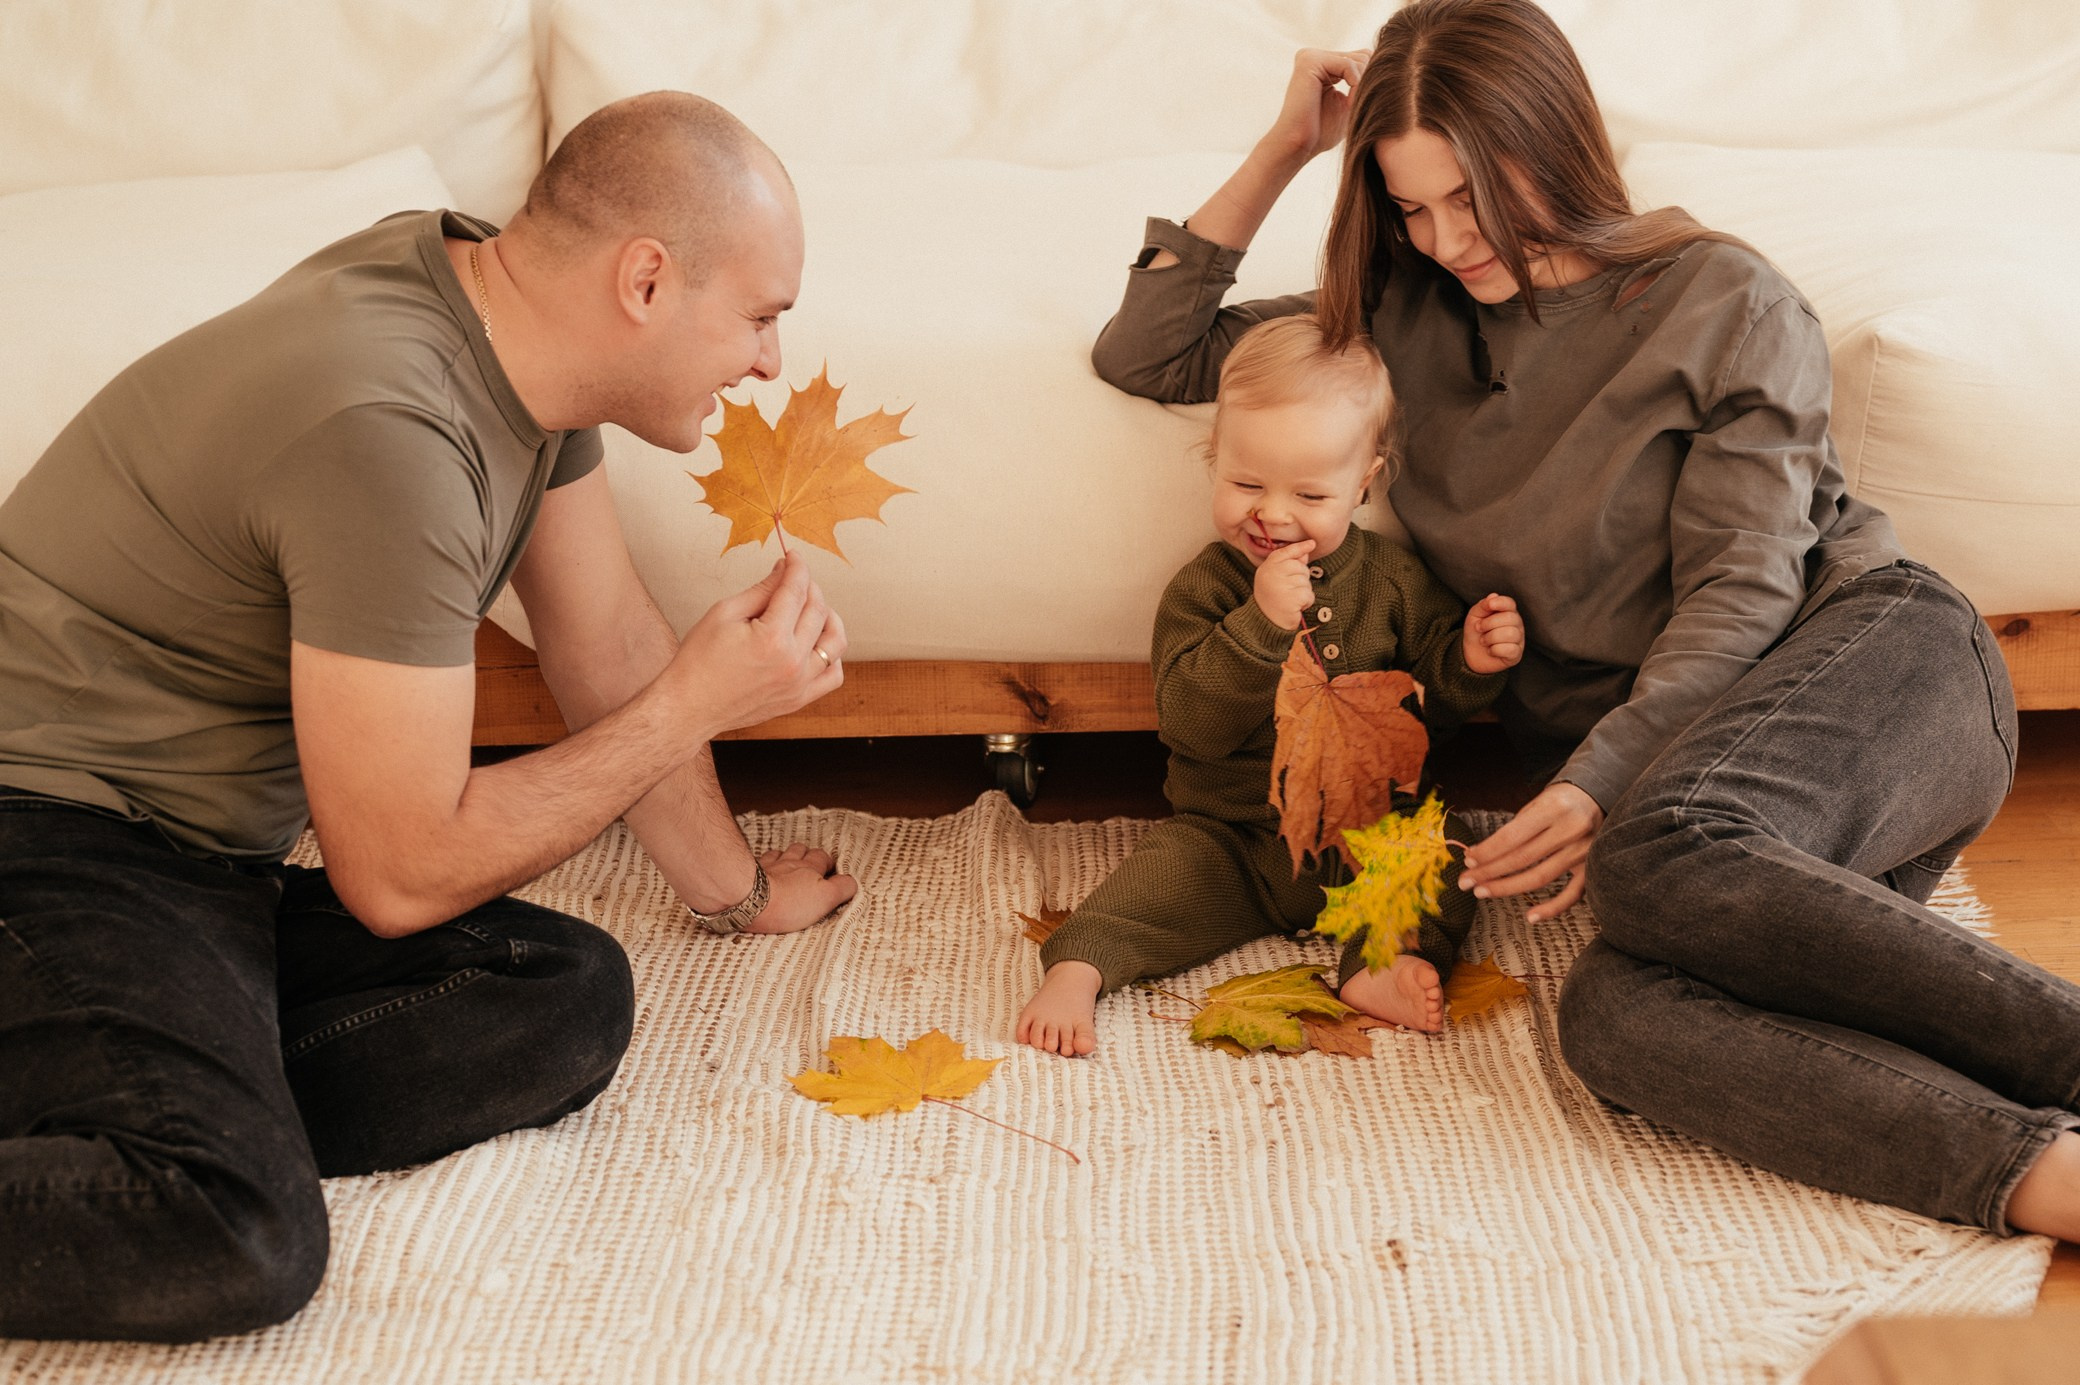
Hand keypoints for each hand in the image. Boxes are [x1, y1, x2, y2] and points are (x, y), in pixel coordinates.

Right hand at [666, 552, 846, 734]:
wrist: (688, 706)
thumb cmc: (698, 661)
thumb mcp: (724, 613)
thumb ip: (761, 590)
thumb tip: (784, 571)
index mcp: (773, 639)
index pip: (797, 591)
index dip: (797, 568)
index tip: (793, 557)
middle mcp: (793, 663)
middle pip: (818, 611)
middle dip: (809, 587)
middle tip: (793, 579)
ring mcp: (799, 684)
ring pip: (835, 641)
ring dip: (828, 618)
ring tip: (809, 609)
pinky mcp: (798, 699)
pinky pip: (832, 675)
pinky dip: (831, 655)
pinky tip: (815, 642)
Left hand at [742, 843, 857, 933]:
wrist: (749, 900)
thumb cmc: (786, 903)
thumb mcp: (826, 898)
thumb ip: (842, 888)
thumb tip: (852, 883)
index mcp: (810, 867)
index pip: (824, 857)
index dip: (828, 863)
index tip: (831, 871)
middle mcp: (790, 862)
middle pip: (801, 850)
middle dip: (807, 855)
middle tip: (810, 864)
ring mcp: (769, 865)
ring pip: (780, 853)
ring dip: (786, 856)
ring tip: (788, 864)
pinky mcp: (749, 872)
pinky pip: (759, 861)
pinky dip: (764, 863)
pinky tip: (763, 869)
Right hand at [1252, 539, 1316, 629]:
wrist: (1265, 622)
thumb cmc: (1273, 599)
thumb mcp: (1276, 578)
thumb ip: (1289, 564)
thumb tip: (1306, 552)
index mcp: (1267, 567)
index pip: (1286, 552)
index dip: (1300, 547)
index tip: (1312, 543)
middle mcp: (1272, 573)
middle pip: (1300, 567)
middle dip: (1301, 579)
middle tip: (1288, 591)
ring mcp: (1281, 585)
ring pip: (1306, 582)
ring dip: (1303, 592)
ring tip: (1290, 599)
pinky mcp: (1291, 598)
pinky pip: (1309, 594)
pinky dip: (1306, 602)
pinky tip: (1295, 607)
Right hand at [1264, 48, 1370, 163]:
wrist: (1298, 146)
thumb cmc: (1321, 133)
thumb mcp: (1349, 103)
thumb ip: (1362, 83)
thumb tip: (1385, 64)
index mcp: (1322, 64)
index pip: (1362, 59)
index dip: (1370, 82)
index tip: (1362, 106)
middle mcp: (1315, 56)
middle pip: (1364, 56)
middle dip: (1367, 83)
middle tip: (1356, 108)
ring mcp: (1310, 56)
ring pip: (1359, 60)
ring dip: (1362, 87)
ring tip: (1350, 108)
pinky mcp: (1310, 61)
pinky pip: (1348, 65)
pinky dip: (1355, 86)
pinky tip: (1346, 104)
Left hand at [1458, 781, 1603, 922]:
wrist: (1597, 799)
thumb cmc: (1558, 803)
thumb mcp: (1536, 805)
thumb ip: (1513, 830)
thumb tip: (1478, 856)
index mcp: (1553, 809)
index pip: (1512, 836)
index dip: (1487, 852)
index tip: (1468, 861)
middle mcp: (1571, 830)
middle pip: (1523, 858)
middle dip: (1489, 872)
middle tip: (1465, 882)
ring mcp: (1585, 851)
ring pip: (1541, 877)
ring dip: (1507, 888)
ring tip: (1482, 892)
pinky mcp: (1593, 868)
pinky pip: (1571, 895)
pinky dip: (1551, 909)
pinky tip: (1530, 916)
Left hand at [1462, 593, 1523, 674]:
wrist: (1471, 654)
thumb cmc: (1476, 632)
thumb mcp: (1475, 616)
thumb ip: (1483, 605)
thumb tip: (1493, 596)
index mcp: (1507, 611)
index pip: (1510, 603)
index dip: (1501, 603)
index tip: (1489, 606)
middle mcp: (1516, 624)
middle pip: (1510, 618)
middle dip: (1489, 623)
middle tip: (1479, 629)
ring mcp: (1518, 639)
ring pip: (1510, 634)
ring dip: (1490, 638)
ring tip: (1483, 641)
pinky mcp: (1516, 654)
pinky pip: (1510, 649)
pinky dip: (1495, 650)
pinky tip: (1490, 650)